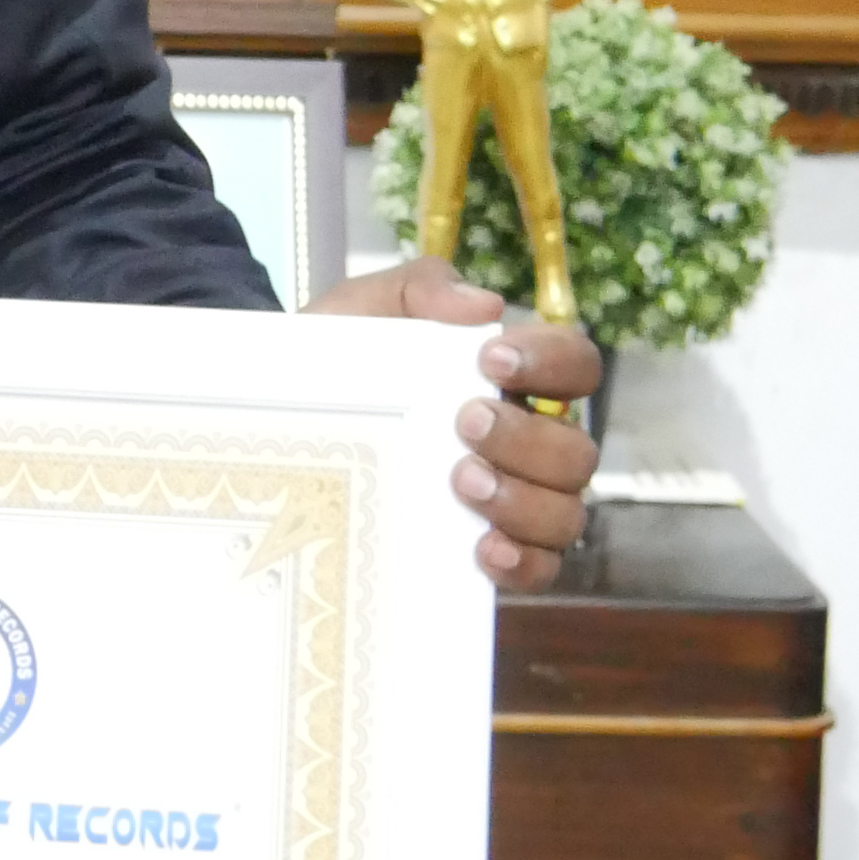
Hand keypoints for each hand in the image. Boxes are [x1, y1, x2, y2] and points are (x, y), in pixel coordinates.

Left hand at [305, 262, 598, 593]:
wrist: (282, 424)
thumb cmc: (339, 362)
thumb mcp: (365, 311)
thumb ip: (420, 289)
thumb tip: (483, 306)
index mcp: (514, 380)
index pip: (576, 365)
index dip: (554, 362)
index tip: (492, 359)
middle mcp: (528, 444)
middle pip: (576, 450)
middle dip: (525, 438)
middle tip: (465, 424)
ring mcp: (514, 502)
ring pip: (565, 512)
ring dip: (523, 499)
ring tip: (460, 482)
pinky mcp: (490, 553)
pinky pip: (540, 570)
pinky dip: (523, 563)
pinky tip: (483, 548)